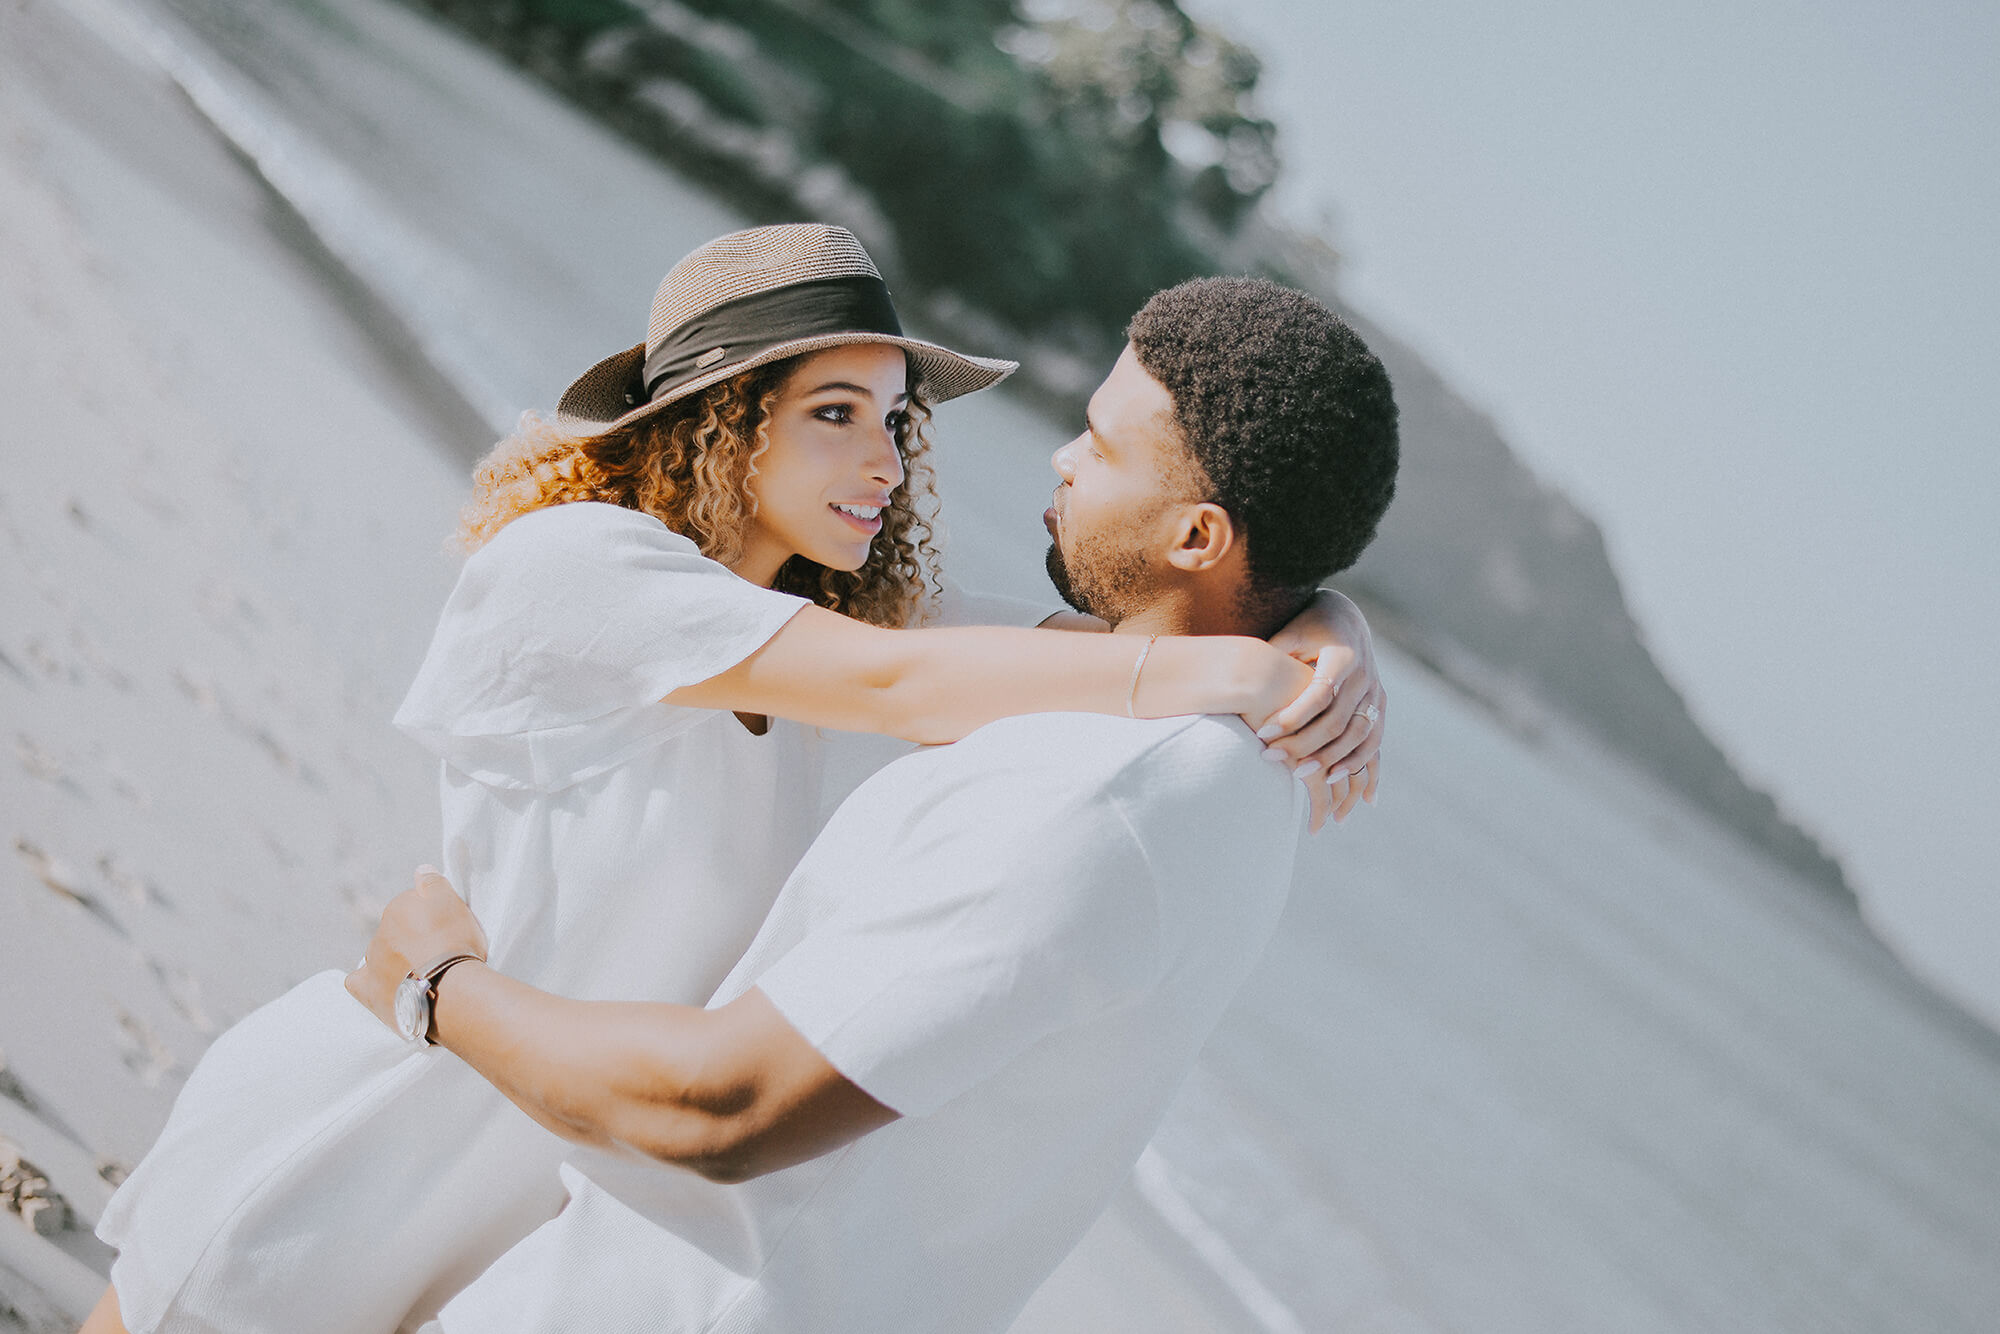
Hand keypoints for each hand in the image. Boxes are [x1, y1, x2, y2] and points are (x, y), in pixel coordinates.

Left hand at [345, 867, 487, 1030]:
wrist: (452, 992)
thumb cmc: (458, 946)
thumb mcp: (455, 904)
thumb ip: (435, 884)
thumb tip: (421, 870)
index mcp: (399, 908)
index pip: (413, 907)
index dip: (433, 920)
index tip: (448, 933)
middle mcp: (380, 932)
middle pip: (396, 932)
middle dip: (413, 941)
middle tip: (438, 956)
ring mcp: (372, 962)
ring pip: (381, 955)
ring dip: (396, 962)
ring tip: (422, 976)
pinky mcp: (368, 991)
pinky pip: (357, 982)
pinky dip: (367, 981)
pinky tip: (384, 985)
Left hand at [1259, 590, 1386, 831]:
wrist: (1346, 620)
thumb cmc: (1308, 626)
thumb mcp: (1291, 631)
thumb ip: (1275, 654)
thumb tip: (1244, 680)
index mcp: (1343, 655)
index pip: (1319, 693)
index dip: (1292, 717)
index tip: (1260, 734)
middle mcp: (1364, 676)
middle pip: (1339, 721)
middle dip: (1305, 744)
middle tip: (1272, 760)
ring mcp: (1375, 693)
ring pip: (1359, 736)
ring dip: (1332, 760)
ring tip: (1300, 776)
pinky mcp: (1378, 707)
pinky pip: (1373, 741)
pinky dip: (1359, 764)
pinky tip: (1337, 782)